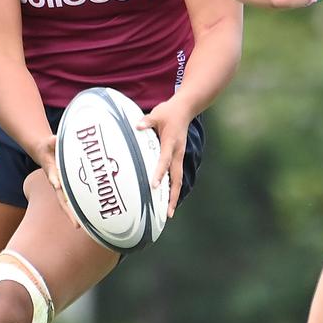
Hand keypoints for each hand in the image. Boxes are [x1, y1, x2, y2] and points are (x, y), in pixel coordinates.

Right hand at [32, 134, 80, 228]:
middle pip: (61, 198)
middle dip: (68, 211)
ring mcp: (60, 186)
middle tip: (76, 224)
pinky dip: (77, 208)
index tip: (57, 184)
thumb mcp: (50, 141)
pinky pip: (72, 199)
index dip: (55, 179)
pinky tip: (86, 218)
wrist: (43, 152)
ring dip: (73, 215)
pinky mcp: (66, 187)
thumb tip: (57, 139)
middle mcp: (56, 182)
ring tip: (80, 227)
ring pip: (66, 203)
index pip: (53, 176)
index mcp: (52, 170)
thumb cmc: (48, 146)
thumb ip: (54, 141)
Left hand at [136, 97, 192, 217]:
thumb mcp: (157, 114)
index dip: (159, 173)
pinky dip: (174, 187)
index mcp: (171, 143)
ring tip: (169, 212)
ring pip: (177, 179)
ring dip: (174, 196)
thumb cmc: (169, 112)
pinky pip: (176, 175)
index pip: (164, 161)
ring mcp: (179, 156)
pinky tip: (169, 198)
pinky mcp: (178, 157)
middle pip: (176, 178)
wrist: (186, 109)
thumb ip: (147, 122)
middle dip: (173, 196)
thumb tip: (137, 126)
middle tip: (168, 212)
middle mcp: (177, 153)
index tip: (153, 186)